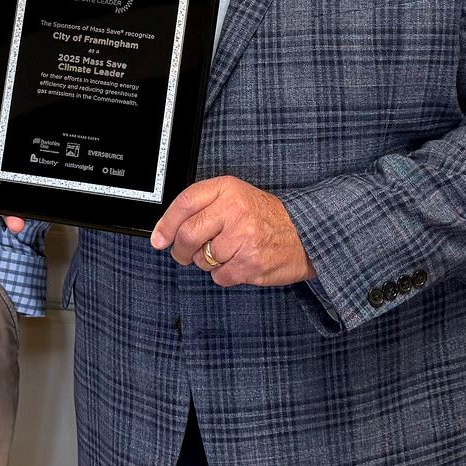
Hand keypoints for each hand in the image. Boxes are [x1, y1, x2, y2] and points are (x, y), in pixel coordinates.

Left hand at [151, 176, 311, 286]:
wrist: (306, 234)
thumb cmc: (267, 217)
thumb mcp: (237, 196)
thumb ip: (205, 206)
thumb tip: (166, 230)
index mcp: (229, 189)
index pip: (185, 202)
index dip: (166, 223)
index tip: (159, 238)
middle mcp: (235, 210)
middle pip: (188, 235)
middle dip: (181, 250)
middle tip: (184, 253)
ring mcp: (243, 238)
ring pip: (202, 259)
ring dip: (208, 261)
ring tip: (228, 252)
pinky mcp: (250, 264)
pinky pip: (218, 276)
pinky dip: (224, 274)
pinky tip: (239, 262)